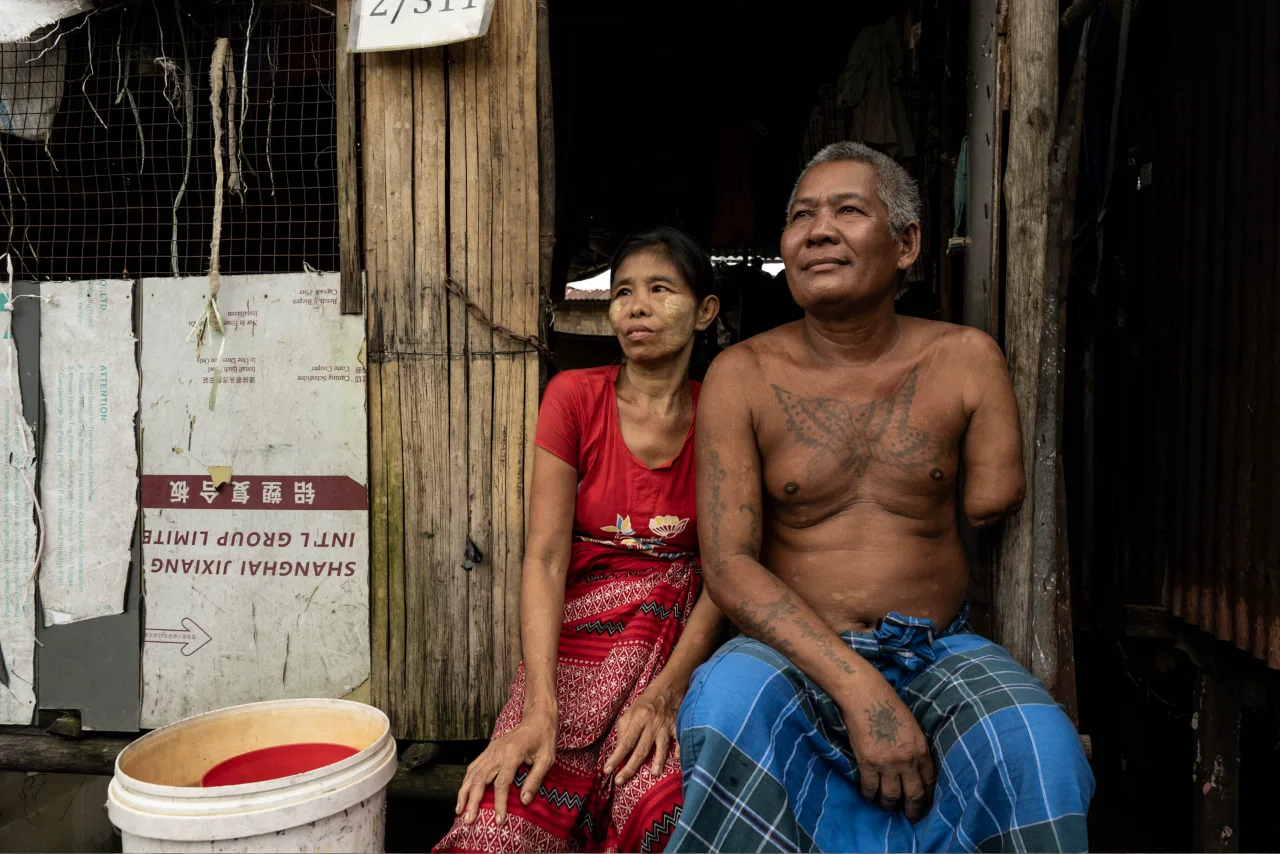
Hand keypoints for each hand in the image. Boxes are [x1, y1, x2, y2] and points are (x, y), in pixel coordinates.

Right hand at [455, 713, 555, 826]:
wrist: (537, 717)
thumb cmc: (544, 738)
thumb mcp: (547, 759)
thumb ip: (535, 780)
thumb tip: (524, 802)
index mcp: (513, 754)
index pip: (502, 783)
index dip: (499, 803)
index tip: (498, 820)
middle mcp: (498, 752)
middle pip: (480, 779)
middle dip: (473, 801)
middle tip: (469, 820)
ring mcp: (491, 750)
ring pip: (472, 773)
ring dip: (464, 793)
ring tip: (460, 810)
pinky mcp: (489, 750)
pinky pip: (474, 766)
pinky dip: (466, 781)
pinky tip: (464, 793)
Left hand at [603, 684, 680, 786]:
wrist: (667, 687)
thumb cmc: (645, 703)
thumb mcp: (629, 712)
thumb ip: (623, 731)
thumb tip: (618, 751)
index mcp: (637, 720)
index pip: (624, 743)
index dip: (615, 757)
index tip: (607, 770)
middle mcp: (650, 724)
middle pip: (640, 749)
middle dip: (630, 767)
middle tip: (620, 781)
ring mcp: (665, 726)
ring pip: (661, 745)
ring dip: (658, 760)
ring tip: (654, 774)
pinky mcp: (677, 726)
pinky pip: (679, 738)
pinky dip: (680, 748)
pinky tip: (679, 759)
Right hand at [841, 678, 935, 821]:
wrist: (865, 696)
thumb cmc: (889, 705)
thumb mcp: (912, 727)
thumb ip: (915, 748)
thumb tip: (914, 767)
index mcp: (921, 750)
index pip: (929, 782)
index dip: (927, 796)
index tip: (923, 803)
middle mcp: (907, 761)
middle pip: (914, 795)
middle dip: (913, 811)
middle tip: (910, 817)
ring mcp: (887, 763)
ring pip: (891, 797)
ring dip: (889, 806)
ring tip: (887, 807)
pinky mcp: (867, 763)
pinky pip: (870, 788)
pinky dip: (869, 796)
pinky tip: (869, 797)